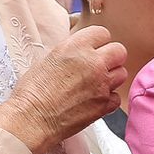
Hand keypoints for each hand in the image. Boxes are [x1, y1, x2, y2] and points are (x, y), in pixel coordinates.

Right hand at [0, 25, 128, 153]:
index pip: (102, 33)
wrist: (31, 119)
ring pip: (121, 73)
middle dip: (111, 57)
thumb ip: (71, 52)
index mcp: (76, 47)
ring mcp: (101, 84)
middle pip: (119, 51)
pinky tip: (94, 100)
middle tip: (100, 65)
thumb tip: (82, 52)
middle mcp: (92, 63)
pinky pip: (116, 96)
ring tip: (96, 84)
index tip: (94, 48)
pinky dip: (108, 98)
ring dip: (111, 77)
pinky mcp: (104, 105)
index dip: (98, 41)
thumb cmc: (32, 92)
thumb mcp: (49, 59)